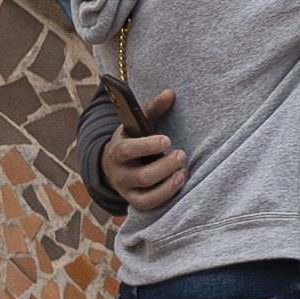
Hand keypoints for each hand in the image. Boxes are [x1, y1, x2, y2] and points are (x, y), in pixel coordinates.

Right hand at [103, 96, 184, 216]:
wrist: (115, 166)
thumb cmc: (134, 140)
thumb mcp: (137, 124)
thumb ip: (153, 109)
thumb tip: (170, 93)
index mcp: (117, 150)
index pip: (127, 150)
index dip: (147, 146)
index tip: (167, 140)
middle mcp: (120, 173)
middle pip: (143, 176)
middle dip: (166, 167)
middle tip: (182, 155)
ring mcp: (127, 191)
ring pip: (147, 196)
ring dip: (169, 184)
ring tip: (184, 171)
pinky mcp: (135, 203)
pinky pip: (151, 206)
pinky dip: (167, 196)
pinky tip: (179, 182)